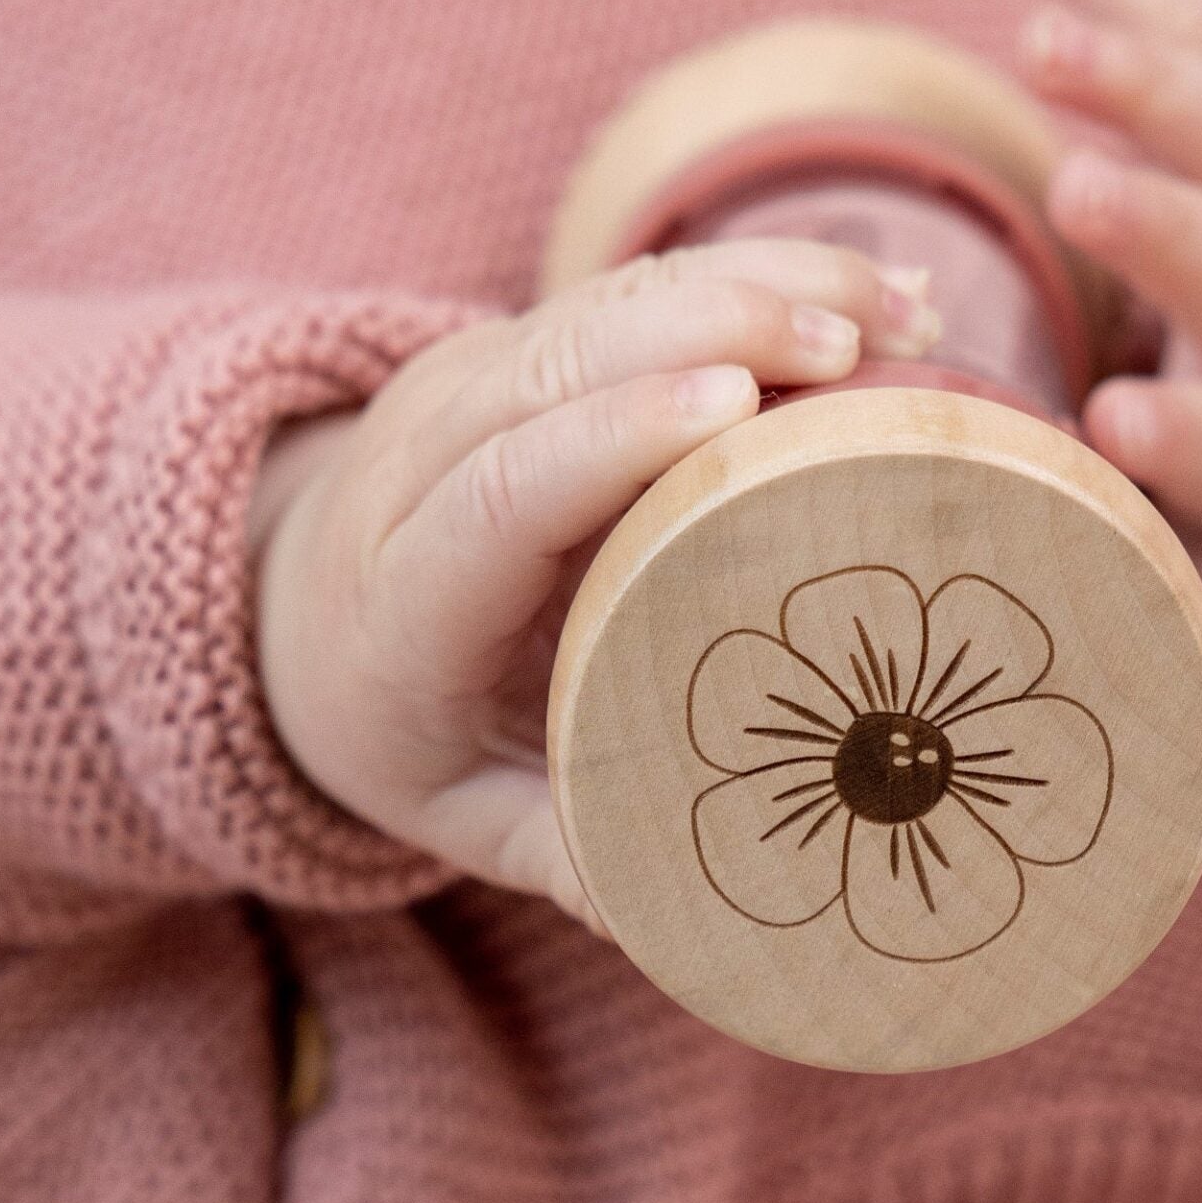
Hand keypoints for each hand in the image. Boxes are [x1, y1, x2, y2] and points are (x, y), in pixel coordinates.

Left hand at [251, 242, 939, 928]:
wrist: (296, 615)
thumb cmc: (400, 726)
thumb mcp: (457, 815)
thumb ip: (557, 854)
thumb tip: (674, 923)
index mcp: (401, 593)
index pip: (499, 488)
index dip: (610, 435)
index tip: (732, 404)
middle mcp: (421, 461)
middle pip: (558, 357)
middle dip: (712, 323)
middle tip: (860, 340)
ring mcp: (468, 386)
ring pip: (605, 298)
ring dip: (756, 282)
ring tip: (905, 307)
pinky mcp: (520, 352)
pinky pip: (633, 292)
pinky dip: (751, 279)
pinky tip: (865, 292)